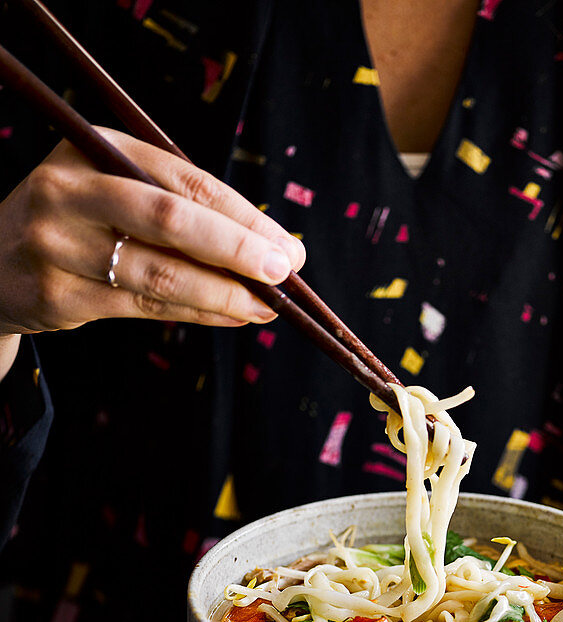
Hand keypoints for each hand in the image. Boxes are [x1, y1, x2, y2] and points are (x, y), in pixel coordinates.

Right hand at [0, 129, 304, 353]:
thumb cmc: (79, 222)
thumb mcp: (116, 191)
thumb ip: (179, 207)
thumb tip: (270, 245)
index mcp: (95, 149)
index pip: (185, 181)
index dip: (243, 217)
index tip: (287, 245)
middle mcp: (71, 191)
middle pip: (172, 220)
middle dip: (238, 250)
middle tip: (284, 273)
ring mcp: (60, 245)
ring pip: (162, 274)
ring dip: (225, 294)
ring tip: (267, 307)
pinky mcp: (60, 295)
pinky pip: (145, 307)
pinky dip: (197, 312)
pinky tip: (231, 315)